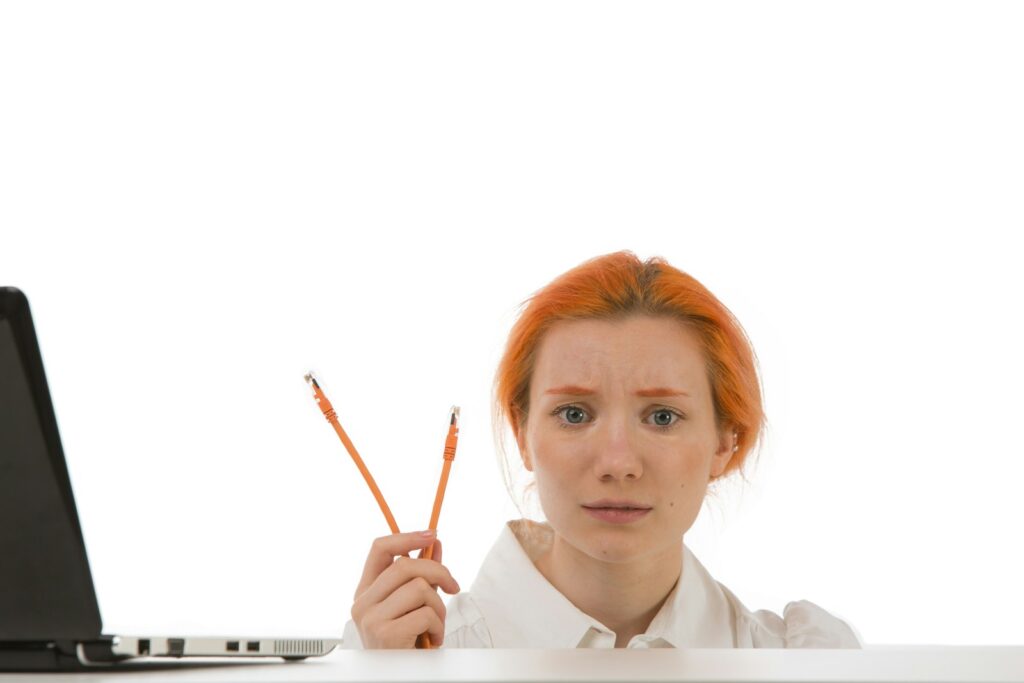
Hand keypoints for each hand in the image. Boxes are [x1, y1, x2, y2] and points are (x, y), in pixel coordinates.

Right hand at [350, 531, 460, 648]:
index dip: (407, 537)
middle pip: (406, 565)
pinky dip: (438, 627)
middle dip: (438, 572)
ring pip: (420, 588)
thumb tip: (435, 542)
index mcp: (366, 591)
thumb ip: (422, 574)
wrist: (402, 678)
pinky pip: (426, 613)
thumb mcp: (414, 604)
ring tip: (434, 626)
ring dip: (439, 608)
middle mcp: (362, 603)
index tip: (432, 534)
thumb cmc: (408, 643)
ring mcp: (371, 618)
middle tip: (453, 587)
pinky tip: (431, 640)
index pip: (379, 548)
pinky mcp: (385, 634)